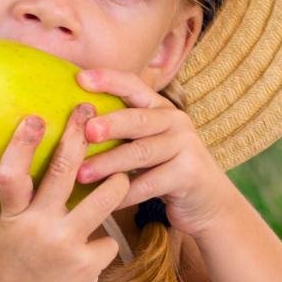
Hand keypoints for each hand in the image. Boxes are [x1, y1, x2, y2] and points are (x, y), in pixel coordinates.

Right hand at [0, 104, 132, 281]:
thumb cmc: (15, 279)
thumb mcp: (10, 239)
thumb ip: (27, 210)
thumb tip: (45, 176)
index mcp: (12, 219)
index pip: (11, 173)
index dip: (21, 143)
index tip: (36, 116)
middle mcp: (36, 227)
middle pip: (61, 171)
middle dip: (80, 136)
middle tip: (92, 112)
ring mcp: (63, 245)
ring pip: (104, 197)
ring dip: (118, 184)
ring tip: (122, 179)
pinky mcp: (86, 265)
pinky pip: (109, 241)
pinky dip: (104, 247)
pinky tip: (92, 261)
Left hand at [72, 67, 235, 237]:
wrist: (209, 201)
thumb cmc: (166, 170)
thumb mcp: (149, 143)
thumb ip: (123, 131)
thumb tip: (72, 125)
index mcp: (161, 108)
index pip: (134, 86)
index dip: (109, 80)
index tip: (80, 79)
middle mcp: (176, 122)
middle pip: (138, 119)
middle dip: (110, 123)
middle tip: (85, 131)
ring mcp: (185, 147)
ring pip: (141, 153)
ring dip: (108, 164)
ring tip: (81, 174)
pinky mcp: (188, 175)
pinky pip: (149, 184)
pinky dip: (124, 194)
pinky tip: (104, 201)